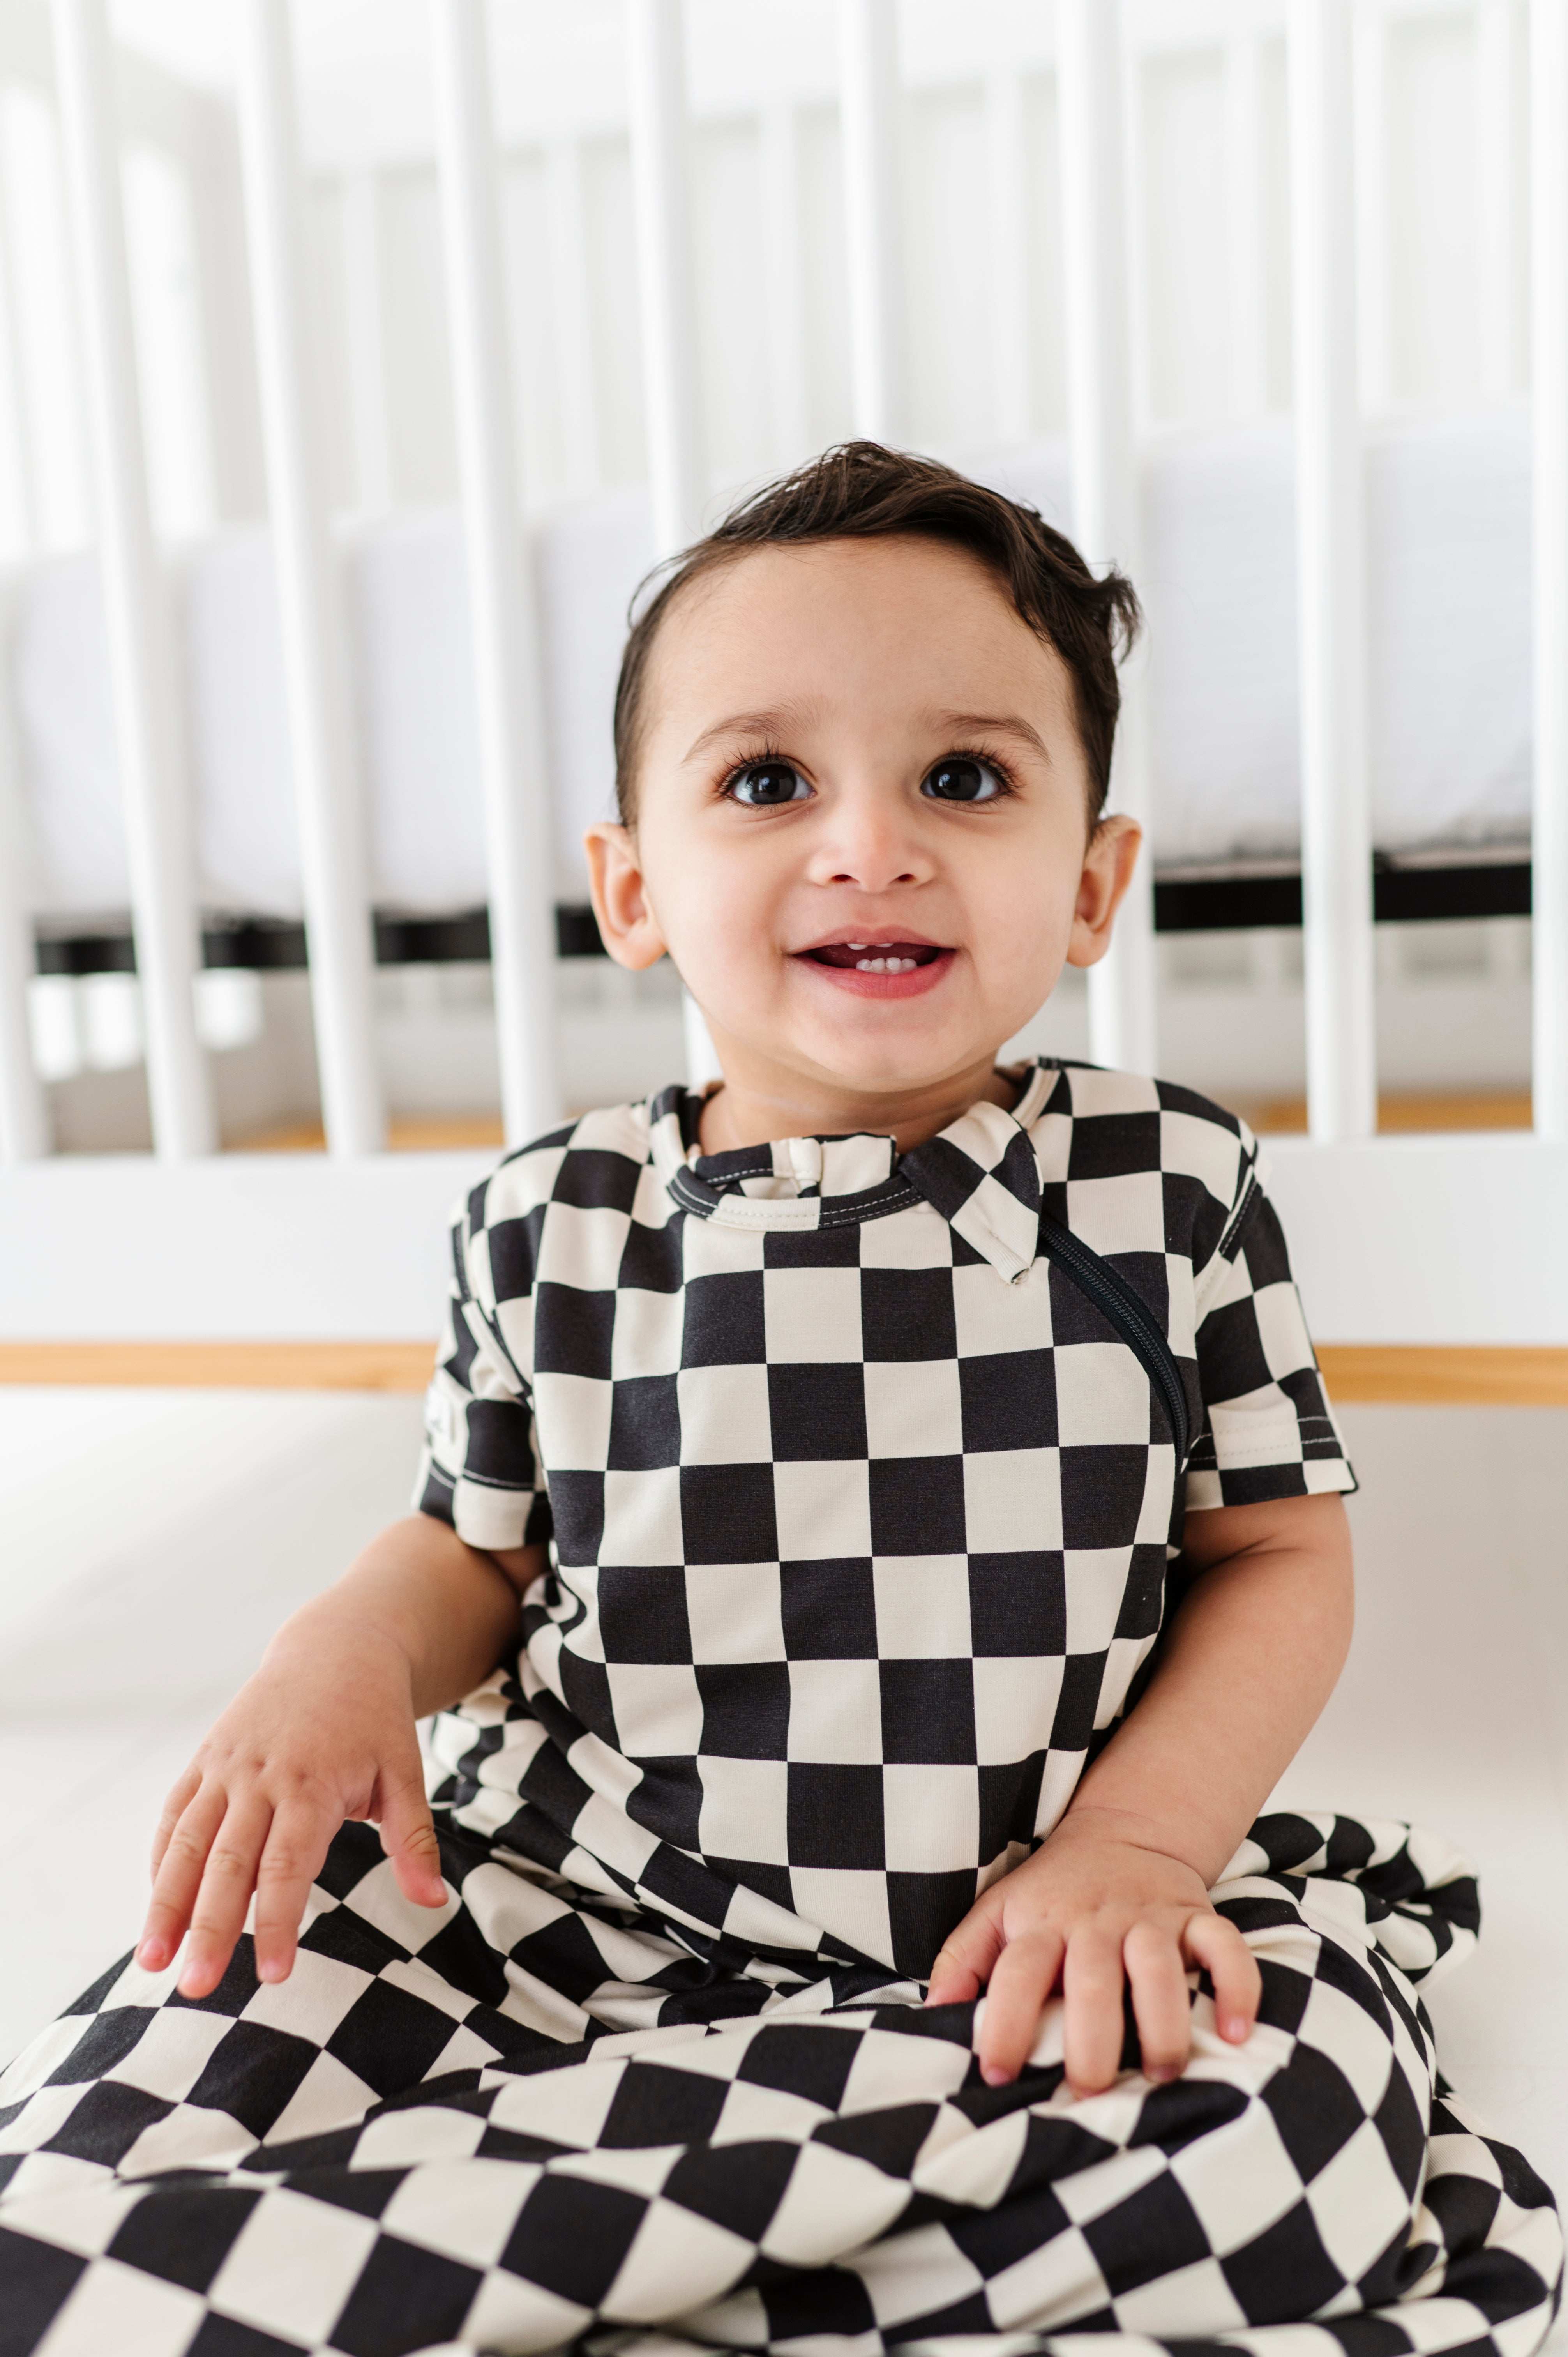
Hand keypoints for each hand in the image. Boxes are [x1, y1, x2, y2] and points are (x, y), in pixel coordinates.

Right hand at [137, 1615, 446, 1998]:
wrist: (338, 1646)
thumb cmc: (376, 1719)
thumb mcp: (405, 1770)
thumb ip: (415, 1839)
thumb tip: (435, 1902)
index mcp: (312, 1783)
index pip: (287, 1866)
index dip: (277, 1921)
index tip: (271, 1976)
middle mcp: (260, 1777)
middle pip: (227, 1862)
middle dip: (209, 1928)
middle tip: (195, 1988)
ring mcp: (226, 1766)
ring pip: (187, 1841)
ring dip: (166, 1903)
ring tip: (151, 1961)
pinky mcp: (206, 1758)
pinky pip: (174, 1814)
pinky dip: (162, 1860)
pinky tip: (157, 1906)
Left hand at [926, 1808, 1260, 2093]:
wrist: (1121, 1830)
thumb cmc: (1051, 1891)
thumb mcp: (996, 1913)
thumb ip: (962, 1961)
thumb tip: (932, 2015)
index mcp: (1042, 1924)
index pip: (1017, 1973)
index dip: (1004, 2023)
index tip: (997, 2075)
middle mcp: (1095, 1921)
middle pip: (1091, 1978)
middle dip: (1091, 2037)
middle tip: (1089, 2089)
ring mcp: (1150, 1917)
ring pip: (1158, 1965)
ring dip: (1162, 2021)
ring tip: (1162, 2071)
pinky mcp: (1195, 1915)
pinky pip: (1225, 1946)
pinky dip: (1237, 1985)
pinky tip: (1238, 2032)